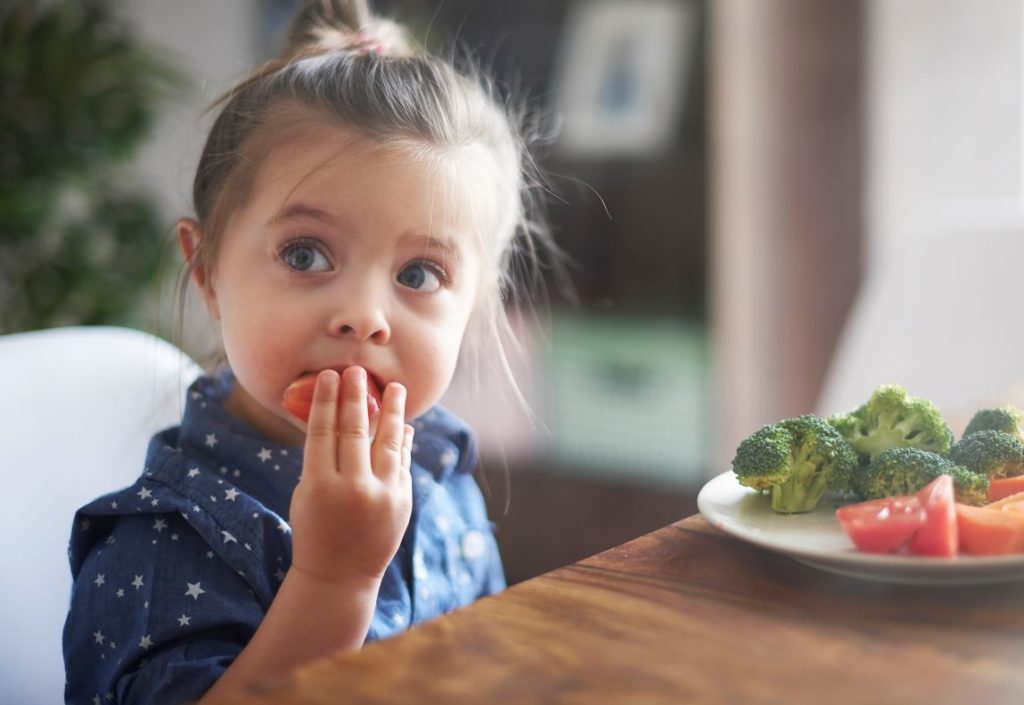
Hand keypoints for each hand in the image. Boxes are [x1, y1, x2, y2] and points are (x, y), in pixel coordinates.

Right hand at [288, 367, 413, 585]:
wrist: (339, 575)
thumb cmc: (315, 528)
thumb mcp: (306, 494)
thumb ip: (323, 459)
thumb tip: (343, 419)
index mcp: (319, 486)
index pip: (323, 432)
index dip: (327, 401)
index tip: (330, 376)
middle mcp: (352, 489)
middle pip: (354, 431)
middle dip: (356, 397)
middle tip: (357, 371)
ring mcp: (381, 496)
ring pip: (388, 443)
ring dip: (392, 412)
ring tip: (396, 388)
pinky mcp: (402, 502)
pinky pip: (402, 463)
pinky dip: (403, 442)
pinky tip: (403, 424)